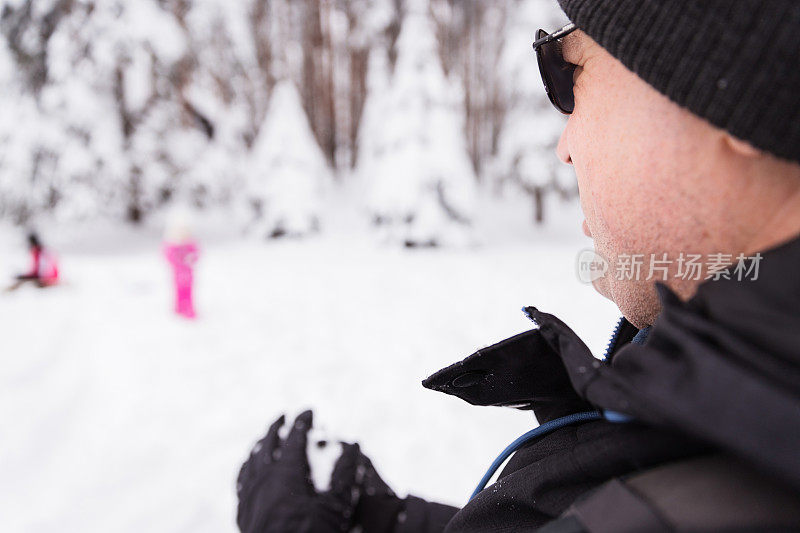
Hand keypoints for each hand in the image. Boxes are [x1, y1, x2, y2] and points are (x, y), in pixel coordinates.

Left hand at [236, 410, 361, 532]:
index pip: (294, 437)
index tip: (309, 411)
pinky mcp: (242, 511)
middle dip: (277, 427)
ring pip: (251, 460)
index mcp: (287, 472)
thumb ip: (345, 472)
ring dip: (260, 445)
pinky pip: (241, 480)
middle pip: (267, 443)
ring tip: (265, 438)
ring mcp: (249, 494)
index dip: (303, 421)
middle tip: (284, 417)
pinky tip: (250, 467)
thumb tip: (354, 445)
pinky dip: (247, 467)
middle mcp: (264, 478)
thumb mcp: (336, 506)